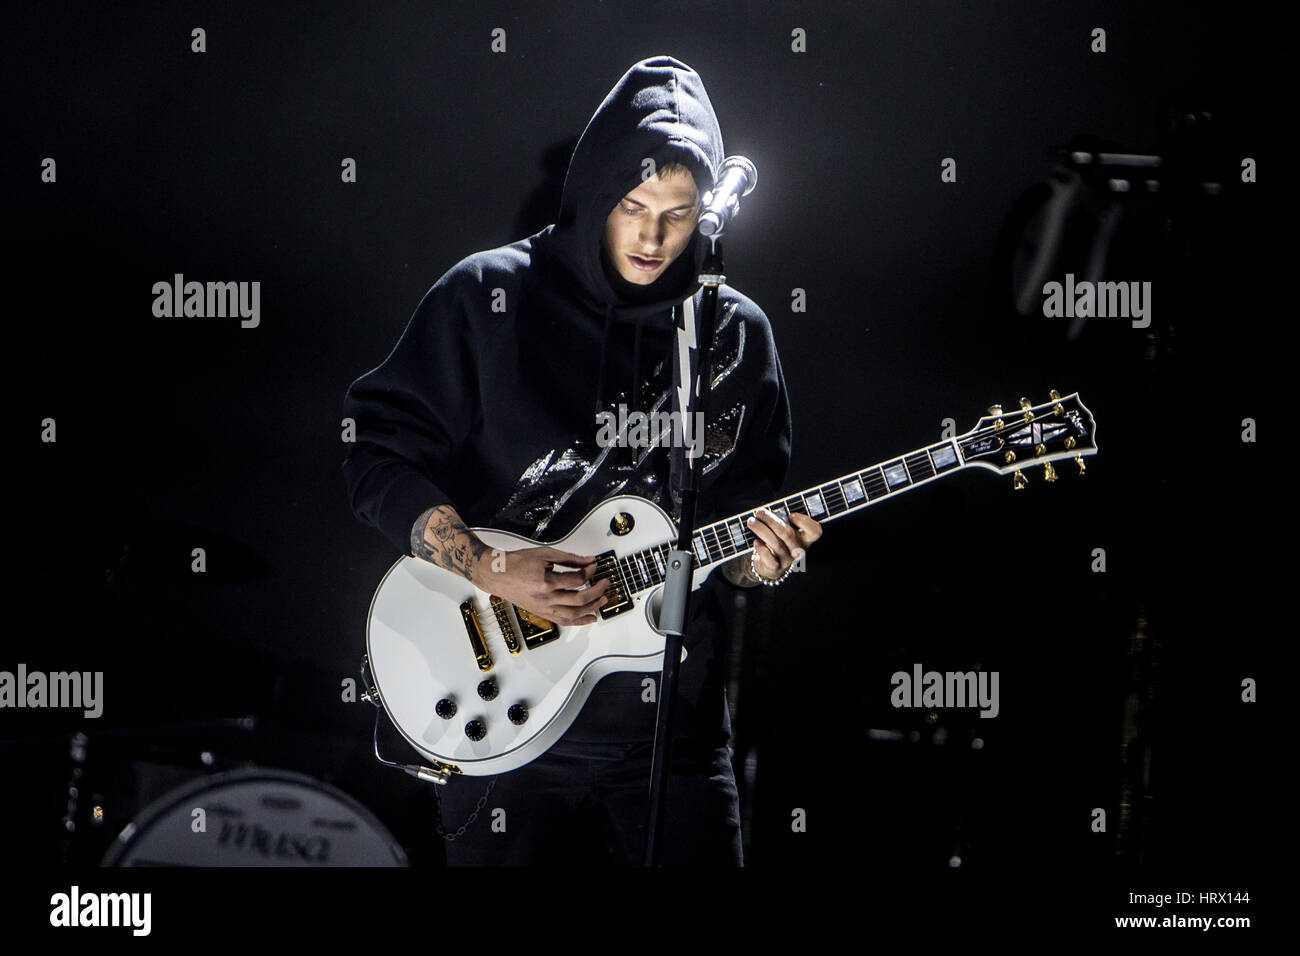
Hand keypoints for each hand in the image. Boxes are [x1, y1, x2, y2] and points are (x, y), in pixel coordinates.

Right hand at [472, 546, 610, 625]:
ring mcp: (543, 608)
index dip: (589, 572)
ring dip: (591, 608)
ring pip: (573, 614)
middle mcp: (544, 598)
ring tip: (602, 601)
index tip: (593, 566)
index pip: (576, 579)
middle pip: (579, 599)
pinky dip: (578, 621)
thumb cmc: (516, 563)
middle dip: (596, 591)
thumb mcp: (544, 554)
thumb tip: (588, 561)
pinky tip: (589, 617)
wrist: (497, 574)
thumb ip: (569, 558)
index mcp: (545, 581)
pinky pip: (563, 621)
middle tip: (605, 584)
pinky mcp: (541, 613)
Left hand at [746, 507, 822, 581]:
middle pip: (788, 533)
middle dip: (771, 520)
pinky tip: (756, 542)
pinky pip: (770, 559)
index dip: (804, 522)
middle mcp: (799, 549)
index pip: (815, 531)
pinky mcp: (776, 567)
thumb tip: (767, 511)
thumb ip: (782, 520)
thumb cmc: (779, 540)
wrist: (771, 564)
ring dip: (761, 530)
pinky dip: (762, 550)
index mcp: (806, 538)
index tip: (791, 515)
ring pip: (775, 543)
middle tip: (760, 512)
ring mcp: (788, 559)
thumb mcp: (785, 530)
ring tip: (751, 522)